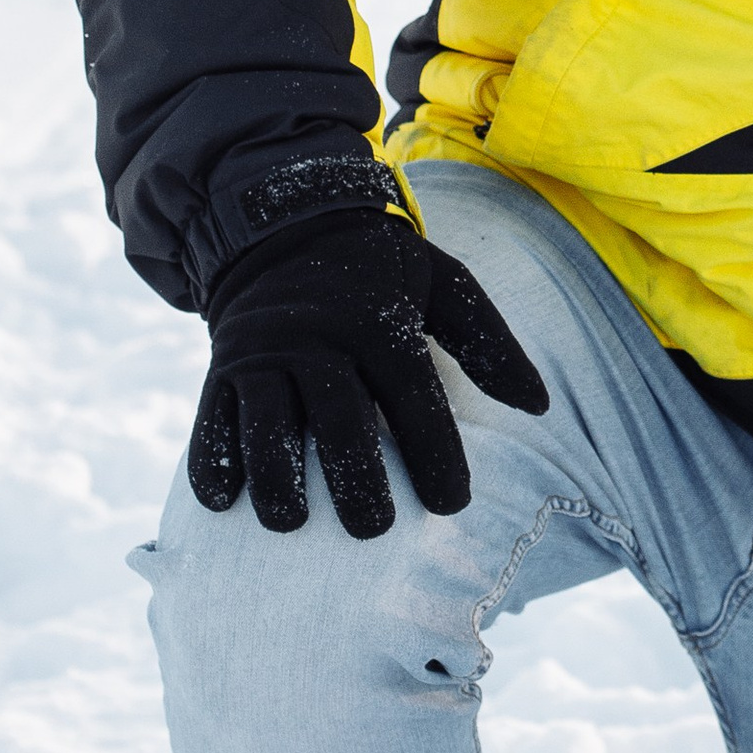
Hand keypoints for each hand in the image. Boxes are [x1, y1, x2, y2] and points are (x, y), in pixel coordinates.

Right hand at [190, 216, 548, 537]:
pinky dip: (211, 462)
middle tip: (375, 529)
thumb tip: (541, 405)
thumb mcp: (446, 284)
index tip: (453, 505)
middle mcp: (318, 337)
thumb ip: (490, 344)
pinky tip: (225, 502)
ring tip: (293, 524)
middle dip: (355, 479)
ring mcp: (264, 353)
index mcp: (380, 320)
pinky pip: (211, 418)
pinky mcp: (223, 366)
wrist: (286, 223)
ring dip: (275, 479)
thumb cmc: (381, 270)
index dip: (434, 454)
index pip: (413, 397)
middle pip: (337, 417)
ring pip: (265, 424)